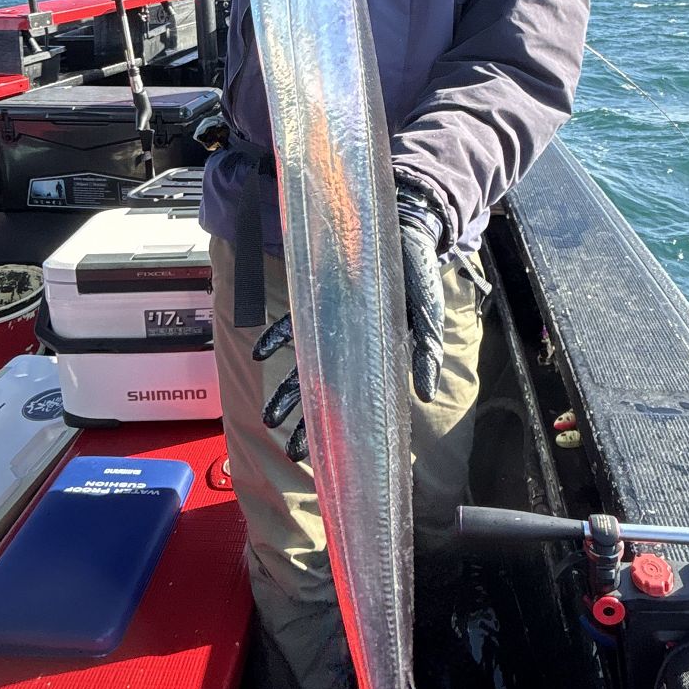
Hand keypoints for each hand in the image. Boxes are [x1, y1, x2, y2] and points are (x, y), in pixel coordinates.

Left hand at [256, 181, 447, 462]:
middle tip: (289, 450)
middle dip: (306, 421)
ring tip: (268, 418)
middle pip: (322, 391)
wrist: (404, 230)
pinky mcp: (318, 298)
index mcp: (374, 356)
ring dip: (285, 391)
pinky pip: (292, 324)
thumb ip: (427, 353)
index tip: (321, 457)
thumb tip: (426, 394)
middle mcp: (347, 346)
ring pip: (302, 366)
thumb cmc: (418, 277)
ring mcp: (329, 323)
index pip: (352, 400)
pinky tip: (260, 353)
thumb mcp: (428, 317)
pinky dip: (276, 338)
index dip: (337, 427)